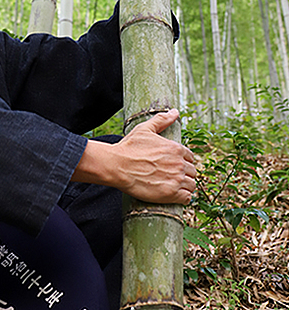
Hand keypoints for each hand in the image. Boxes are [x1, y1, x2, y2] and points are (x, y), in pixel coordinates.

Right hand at [72, 109, 195, 204]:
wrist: (117, 166)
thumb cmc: (129, 147)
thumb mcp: (145, 129)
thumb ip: (162, 120)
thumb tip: (174, 111)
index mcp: (176, 148)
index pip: (190, 157)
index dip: (183, 161)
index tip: (174, 165)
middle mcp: (179, 163)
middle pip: (192, 171)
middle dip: (184, 173)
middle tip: (171, 176)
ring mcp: (176, 179)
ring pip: (191, 185)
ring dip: (185, 186)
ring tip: (173, 186)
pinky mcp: (171, 194)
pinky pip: (187, 198)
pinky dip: (183, 197)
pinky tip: (175, 196)